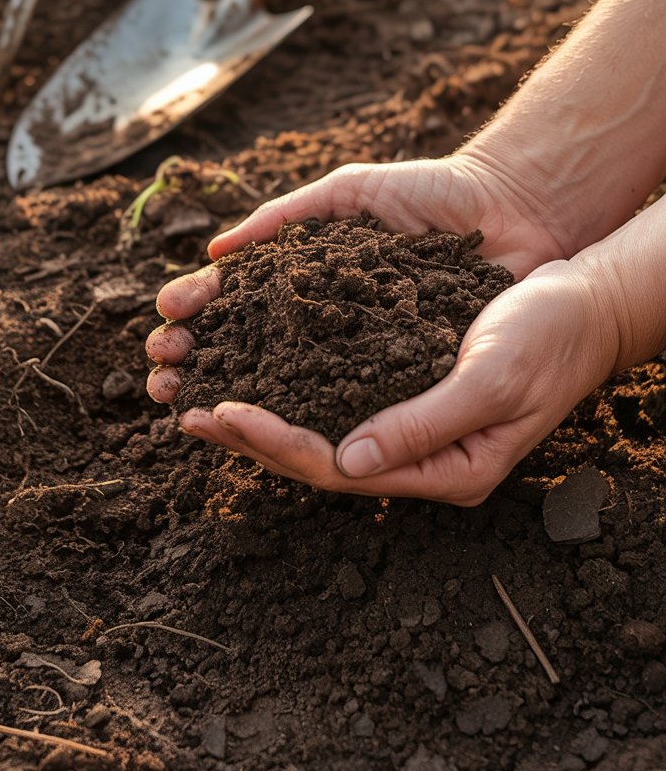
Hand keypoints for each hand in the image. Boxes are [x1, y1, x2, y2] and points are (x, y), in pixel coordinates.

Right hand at [146, 152, 566, 405]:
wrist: (514, 210)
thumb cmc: (434, 195)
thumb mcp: (351, 195)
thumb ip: (288, 217)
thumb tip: (215, 253)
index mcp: (311, 282)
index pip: (238, 305)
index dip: (197, 316)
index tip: (165, 322)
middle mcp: (331, 328)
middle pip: (250, 355)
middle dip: (198, 365)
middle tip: (160, 375)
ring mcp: (365, 361)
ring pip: (289, 392)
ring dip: (234, 402)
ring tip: (192, 406)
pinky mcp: (404, 387)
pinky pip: (349, 411)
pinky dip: (303, 421)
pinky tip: (261, 425)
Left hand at [157, 259, 616, 503]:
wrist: (584, 301)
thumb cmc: (549, 337)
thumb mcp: (491, 379)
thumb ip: (425, 424)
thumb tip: (348, 461)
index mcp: (446, 469)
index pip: (341, 468)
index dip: (277, 442)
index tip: (222, 412)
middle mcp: (421, 457)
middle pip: (319, 457)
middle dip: (251, 436)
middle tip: (185, 411)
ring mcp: (412, 426)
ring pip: (320, 428)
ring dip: (261, 414)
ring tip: (199, 397)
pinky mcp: (405, 390)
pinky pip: (335, 394)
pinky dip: (290, 381)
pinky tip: (254, 365)